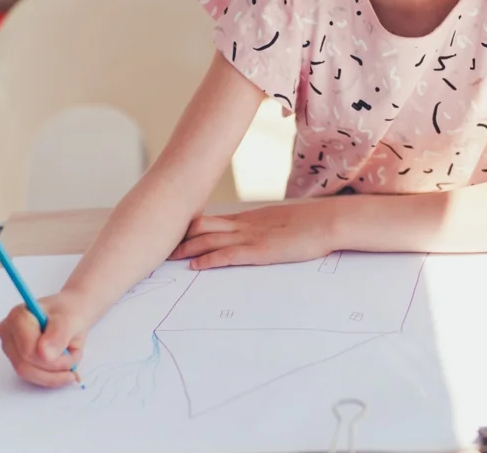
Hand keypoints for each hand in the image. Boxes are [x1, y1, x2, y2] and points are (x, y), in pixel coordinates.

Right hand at [0, 291, 88, 387]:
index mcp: (18, 317)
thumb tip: (44, 354)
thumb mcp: (72, 318)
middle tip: (74, 360)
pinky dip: (51, 377)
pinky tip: (64, 370)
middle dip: (54, 368)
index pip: (28, 350)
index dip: (51, 359)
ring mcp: (11, 349)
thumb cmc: (70, 310)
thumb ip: (59, 334)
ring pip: (28, 374)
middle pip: (25, 365)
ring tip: (71, 361)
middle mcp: (9, 333)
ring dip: (54, 374)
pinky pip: (32, 377)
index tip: (72, 354)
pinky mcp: (17, 361)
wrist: (72, 313)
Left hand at [169, 202, 335, 269]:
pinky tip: (195, 267)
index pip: (211, 220)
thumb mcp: (279, 223)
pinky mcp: (260, 251)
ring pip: (211, 239)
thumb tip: (250, 235)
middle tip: (161, 247)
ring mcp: (251, 237)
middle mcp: (245, 225)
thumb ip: (262, 228)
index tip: (173, 235)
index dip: (189, 228)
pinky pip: (228, 255)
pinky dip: (209, 260)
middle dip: (181, 238)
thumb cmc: (308, 225)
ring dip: (188, 249)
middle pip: (203, 227)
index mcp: (249, 218)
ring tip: (169, 258)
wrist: (326, 222)